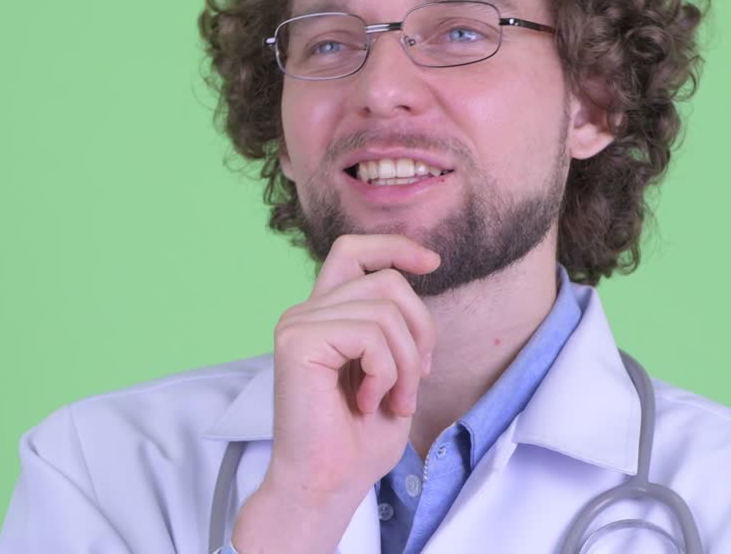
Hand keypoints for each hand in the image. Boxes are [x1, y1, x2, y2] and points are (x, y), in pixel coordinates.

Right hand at [231, 234, 439, 553]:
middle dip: (419, 331)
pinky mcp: (297, 340)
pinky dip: (385, 373)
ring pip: (385, 311)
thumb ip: (394, 325)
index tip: (432, 262)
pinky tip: (366, 402)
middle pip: (386, 281)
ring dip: (405, 364)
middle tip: (414, 382)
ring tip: (391, 401)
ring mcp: (297, 323)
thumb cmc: (357, 441)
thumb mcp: (392, 371)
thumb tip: (413, 278)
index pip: (353, 250)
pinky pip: (370, 335)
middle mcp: (306, 312)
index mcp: (324, 315)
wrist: (325, 484)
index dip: (394, 247)